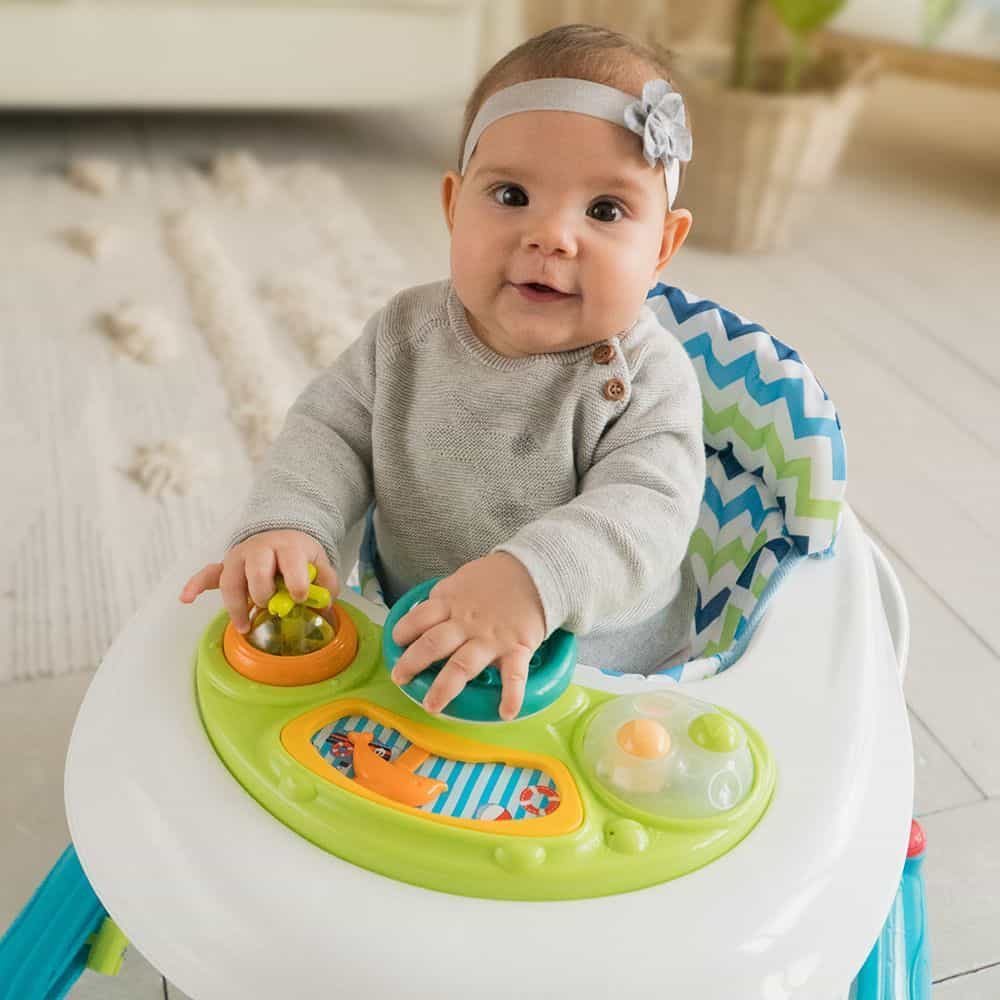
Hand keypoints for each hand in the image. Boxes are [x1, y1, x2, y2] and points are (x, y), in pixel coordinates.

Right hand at [179, 529, 338, 632]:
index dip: (295, 579)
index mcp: (287, 546)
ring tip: (244, 625)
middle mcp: (260, 549)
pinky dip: (195, 585)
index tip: (300, 597)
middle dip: (261, 591)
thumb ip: (325, 583)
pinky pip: (207, 574)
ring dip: (236, 603)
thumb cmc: (300, 555)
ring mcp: (239, 557)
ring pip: (230, 579)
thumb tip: (324, 604)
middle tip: (268, 607)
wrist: (282, 534)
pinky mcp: (226, 567)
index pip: (290, 560)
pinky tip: (186, 598)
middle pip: (256, 569)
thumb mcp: (319, 563)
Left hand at [389, 552, 545, 720]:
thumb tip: (425, 610)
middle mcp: (467, 623)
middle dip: (413, 663)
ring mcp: (491, 638)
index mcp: (451, 603)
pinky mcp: (517, 647)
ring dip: (446, 687)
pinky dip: (511, 695)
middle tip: (400, 679)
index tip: (396, 642)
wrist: (536, 569)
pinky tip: (506, 713)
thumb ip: (444, 597)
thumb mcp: (463, 579)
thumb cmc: (497, 576)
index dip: (404, 630)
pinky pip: (514, 674)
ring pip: (463, 664)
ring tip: (432, 706)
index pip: (420, 617)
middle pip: (434, 643)